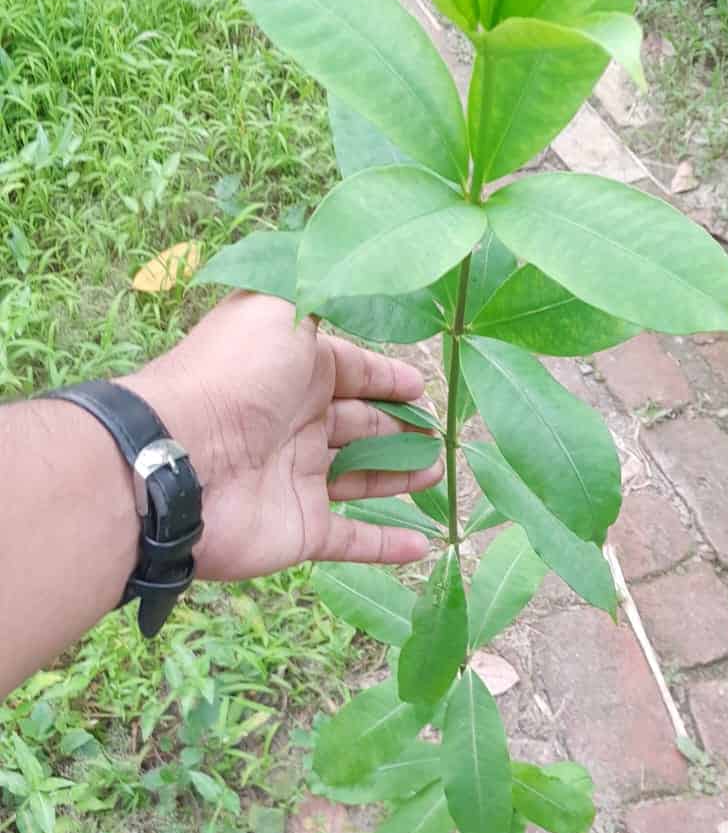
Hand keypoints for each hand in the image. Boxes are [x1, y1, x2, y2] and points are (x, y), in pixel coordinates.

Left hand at [124, 291, 441, 579]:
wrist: (181, 458)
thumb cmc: (234, 376)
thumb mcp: (282, 312)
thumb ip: (322, 303)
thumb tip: (352, 287)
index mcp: (292, 372)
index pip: (351, 373)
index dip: (388, 379)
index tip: (423, 388)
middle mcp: (295, 423)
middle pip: (360, 425)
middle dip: (400, 428)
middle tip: (440, 434)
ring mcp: (297, 479)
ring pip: (361, 479)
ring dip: (400, 477)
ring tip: (438, 473)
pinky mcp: (301, 530)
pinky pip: (352, 540)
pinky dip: (387, 544)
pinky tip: (424, 543)